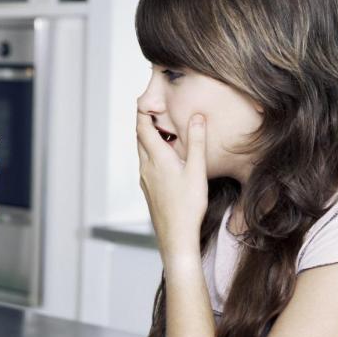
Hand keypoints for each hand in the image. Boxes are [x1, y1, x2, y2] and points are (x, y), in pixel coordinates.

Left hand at [136, 112, 208, 258]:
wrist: (176, 236)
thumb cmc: (188, 205)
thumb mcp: (197, 170)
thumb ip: (197, 142)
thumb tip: (197, 117)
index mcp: (156, 158)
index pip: (143, 128)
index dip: (142, 112)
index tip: (145, 100)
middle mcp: (146, 167)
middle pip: (141, 139)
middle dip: (146, 124)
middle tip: (156, 112)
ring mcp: (145, 180)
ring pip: (143, 153)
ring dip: (150, 140)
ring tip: (164, 133)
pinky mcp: (149, 190)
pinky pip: (147, 166)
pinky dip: (153, 155)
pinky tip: (166, 160)